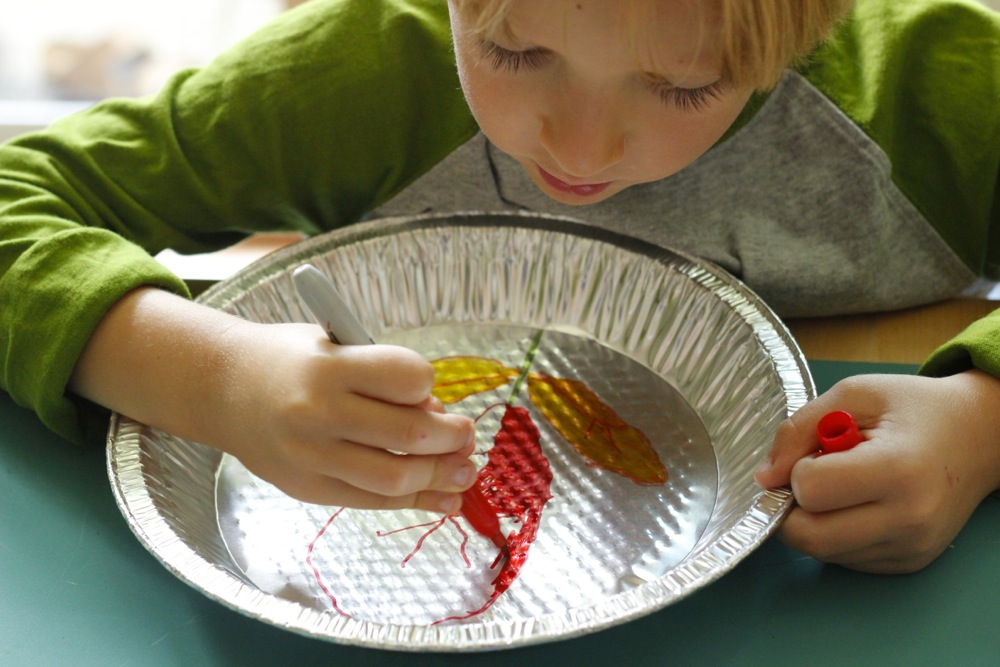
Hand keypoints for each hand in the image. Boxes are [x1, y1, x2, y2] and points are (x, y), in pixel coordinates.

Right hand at [70, 288, 476, 512]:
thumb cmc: (290, 360)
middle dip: (452, 437)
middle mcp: (318, 413)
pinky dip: (417, 502)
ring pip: (396, 479)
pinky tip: (445, 498)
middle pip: (410, 435)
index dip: (428, 384)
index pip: (407, 378)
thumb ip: (381, 375)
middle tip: (465, 434)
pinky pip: (372, 502)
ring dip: (442, 476)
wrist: (221, 389)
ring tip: (464, 468)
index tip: (427, 387)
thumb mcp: (333, 344)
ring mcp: (311, 457)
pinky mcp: (308, 488)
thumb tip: (437, 415)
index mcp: (328, 366)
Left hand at [755, 371, 999, 572]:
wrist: (978, 436)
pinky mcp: (909, 563)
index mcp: (897, 469)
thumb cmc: (913, 409)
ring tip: (837, 487)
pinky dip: (833, 535)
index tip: (816, 452)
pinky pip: (845, 560)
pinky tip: (854, 505)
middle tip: (806, 478)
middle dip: (791, 506)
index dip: (798, 469)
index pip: (811, 490)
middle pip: (810, 535)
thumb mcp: (853, 396)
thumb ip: (798, 430)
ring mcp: (911, 547)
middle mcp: (909, 518)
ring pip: (823, 552)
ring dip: (810, 522)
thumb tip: (763, 477)